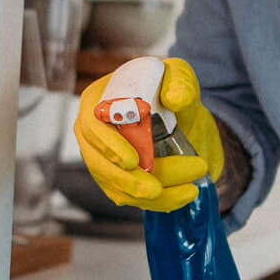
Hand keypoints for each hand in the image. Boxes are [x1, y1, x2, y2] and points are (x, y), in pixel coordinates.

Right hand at [74, 58, 224, 211]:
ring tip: (188, 190)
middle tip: (158, 188)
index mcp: (98, 102)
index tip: (132, 160)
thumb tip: (175, 99)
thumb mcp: (178, 77)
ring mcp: (104, 161)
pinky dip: (159, 202)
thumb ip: (181, 83)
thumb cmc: (169, 90)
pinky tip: (184, 195)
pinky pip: (133, 199)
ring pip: (117, 188)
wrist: (179, 115)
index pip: (92, 127)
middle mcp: (93, 135)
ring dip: (151, 196)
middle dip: (129, 181)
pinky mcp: (119, 182)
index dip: (108, 146)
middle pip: (100, 165)